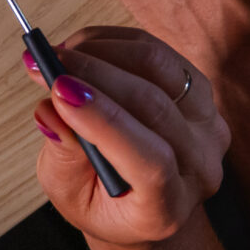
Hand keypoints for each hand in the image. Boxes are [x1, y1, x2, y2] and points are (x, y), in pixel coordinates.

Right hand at [33, 26, 229, 247]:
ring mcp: (206, 125)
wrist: (141, 201)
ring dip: (102, 50)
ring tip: (59, 53)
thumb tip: (50, 111)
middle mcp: (198, 165)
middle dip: (92, 74)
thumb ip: (63, 156)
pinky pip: (158, 52)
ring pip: (158, 68)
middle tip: (43, 62)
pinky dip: (114, 41)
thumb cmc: (104, 203)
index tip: (59, 92)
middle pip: (153, 106)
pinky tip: (82, 47)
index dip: (106, 121)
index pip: (152, 163)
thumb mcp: (69, 194)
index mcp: (168, 207)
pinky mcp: (199, 92)